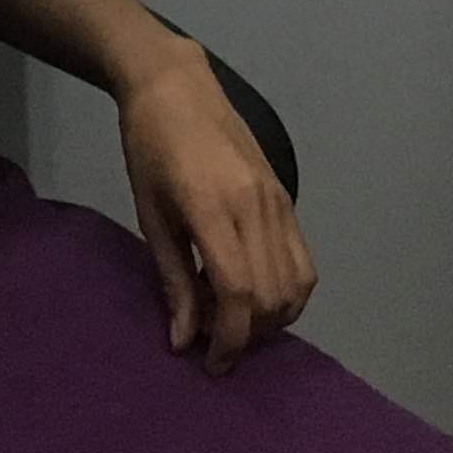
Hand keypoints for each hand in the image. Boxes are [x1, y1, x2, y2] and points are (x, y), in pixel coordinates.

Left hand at [116, 43, 312, 375]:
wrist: (176, 86)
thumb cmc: (148, 149)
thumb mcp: (150, 216)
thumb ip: (172, 281)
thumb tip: (184, 342)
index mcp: (212, 208)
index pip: (239, 295)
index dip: (229, 341)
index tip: (211, 365)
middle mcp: (256, 206)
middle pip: (272, 297)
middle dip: (247, 334)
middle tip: (211, 335)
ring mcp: (278, 200)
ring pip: (297, 285)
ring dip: (271, 318)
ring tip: (232, 315)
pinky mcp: (287, 196)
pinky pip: (304, 260)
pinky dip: (289, 292)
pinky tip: (256, 292)